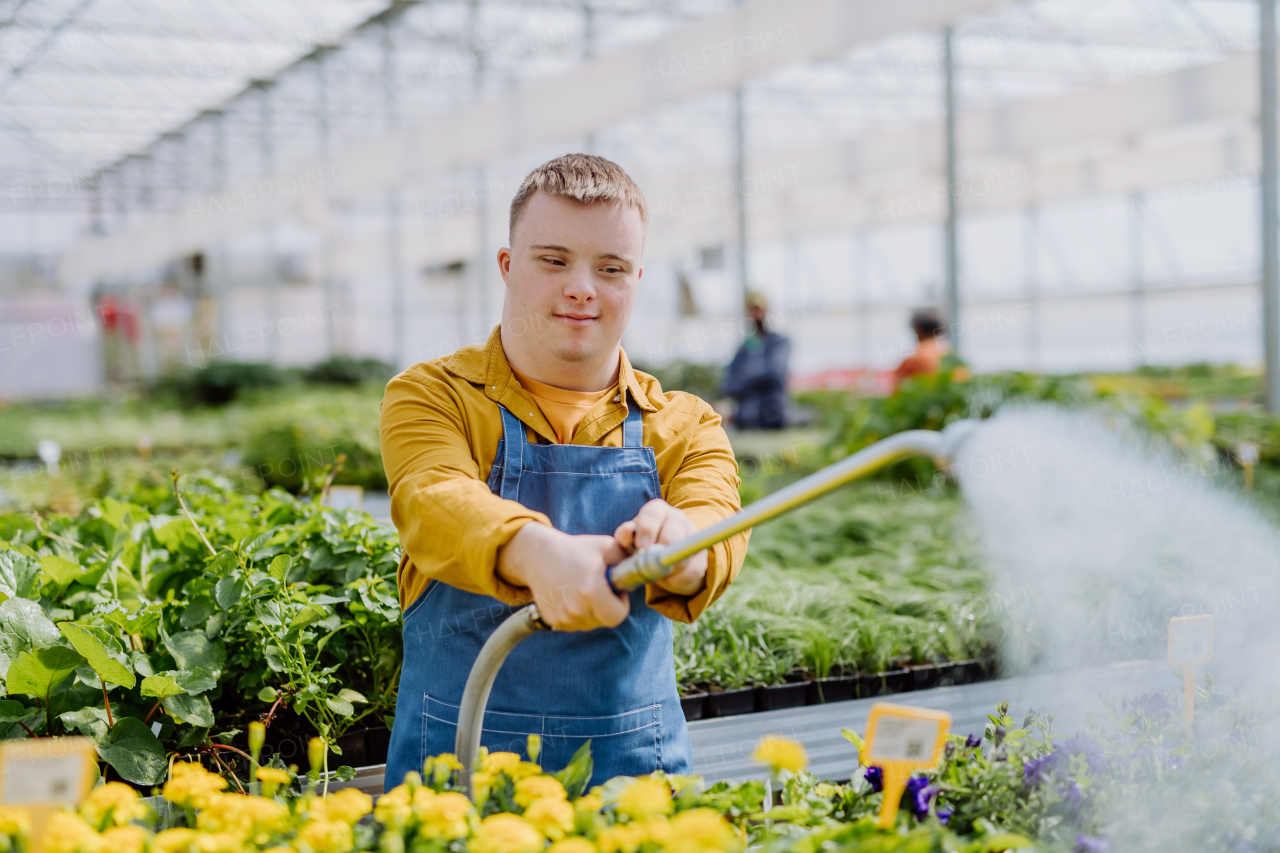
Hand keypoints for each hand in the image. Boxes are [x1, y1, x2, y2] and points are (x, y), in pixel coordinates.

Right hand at [496, 522, 629, 630]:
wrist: (538, 556)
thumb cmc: (575, 549)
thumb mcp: (606, 546)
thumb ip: (628, 560)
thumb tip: (645, 568)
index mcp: (590, 591)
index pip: (618, 615)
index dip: (621, 604)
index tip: (616, 591)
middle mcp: (575, 608)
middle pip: (604, 621)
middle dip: (608, 607)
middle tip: (602, 590)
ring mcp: (562, 618)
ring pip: (590, 623)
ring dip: (593, 611)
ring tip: (585, 589)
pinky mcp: (553, 621)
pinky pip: (575, 623)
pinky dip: (578, 613)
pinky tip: (572, 595)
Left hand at [614, 500, 707, 596]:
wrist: (662, 559)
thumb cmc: (641, 547)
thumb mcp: (628, 542)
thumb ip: (624, 536)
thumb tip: (627, 532)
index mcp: (656, 510)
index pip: (653, 513)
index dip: (647, 530)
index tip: (641, 547)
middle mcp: (677, 517)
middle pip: (672, 534)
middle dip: (661, 552)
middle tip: (650, 565)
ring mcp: (692, 534)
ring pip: (684, 553)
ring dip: (669, 569)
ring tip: (657, 573)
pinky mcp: (702, 554)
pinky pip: (692, 570)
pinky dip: (678, 579)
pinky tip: (669, 578)